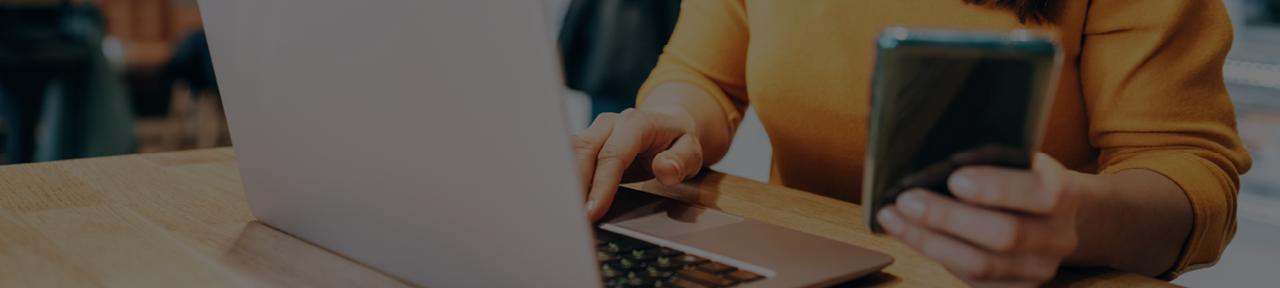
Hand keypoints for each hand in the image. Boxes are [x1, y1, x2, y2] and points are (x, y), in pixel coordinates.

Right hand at [572, 108, 703, 220]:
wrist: (667, 126)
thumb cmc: (676, 142)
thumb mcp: (691, 152)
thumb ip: (681, 161)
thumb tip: (665, 169)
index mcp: (636, 123)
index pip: (613, 155)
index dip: (602, 184)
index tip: (594, 209)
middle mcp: (610, 123)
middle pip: (585, 149)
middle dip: (577, 183)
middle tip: (574, 214)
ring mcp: (595, 131)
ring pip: (572, 151)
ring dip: (567, 180)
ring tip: (566, 208)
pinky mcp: (586, 141)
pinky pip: (569, 155)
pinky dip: (565, 176)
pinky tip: (563, 196)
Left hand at [876, 153, 1089, 286]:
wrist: (1052, 218)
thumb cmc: (1023, 181)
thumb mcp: (1021, 162)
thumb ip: (994, 161)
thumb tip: (936, 162)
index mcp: (1066, 195)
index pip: (1042, 194)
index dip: (998, 188)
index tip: (955, 178)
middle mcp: (1058, 237)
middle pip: (1005, 235)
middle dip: (949, 217)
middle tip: (908, 200)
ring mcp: (1039, 270)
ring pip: (981, 264)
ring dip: (929, 241)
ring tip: (894, 217)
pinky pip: (972, 280)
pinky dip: (935, 255)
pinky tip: (909, 235)